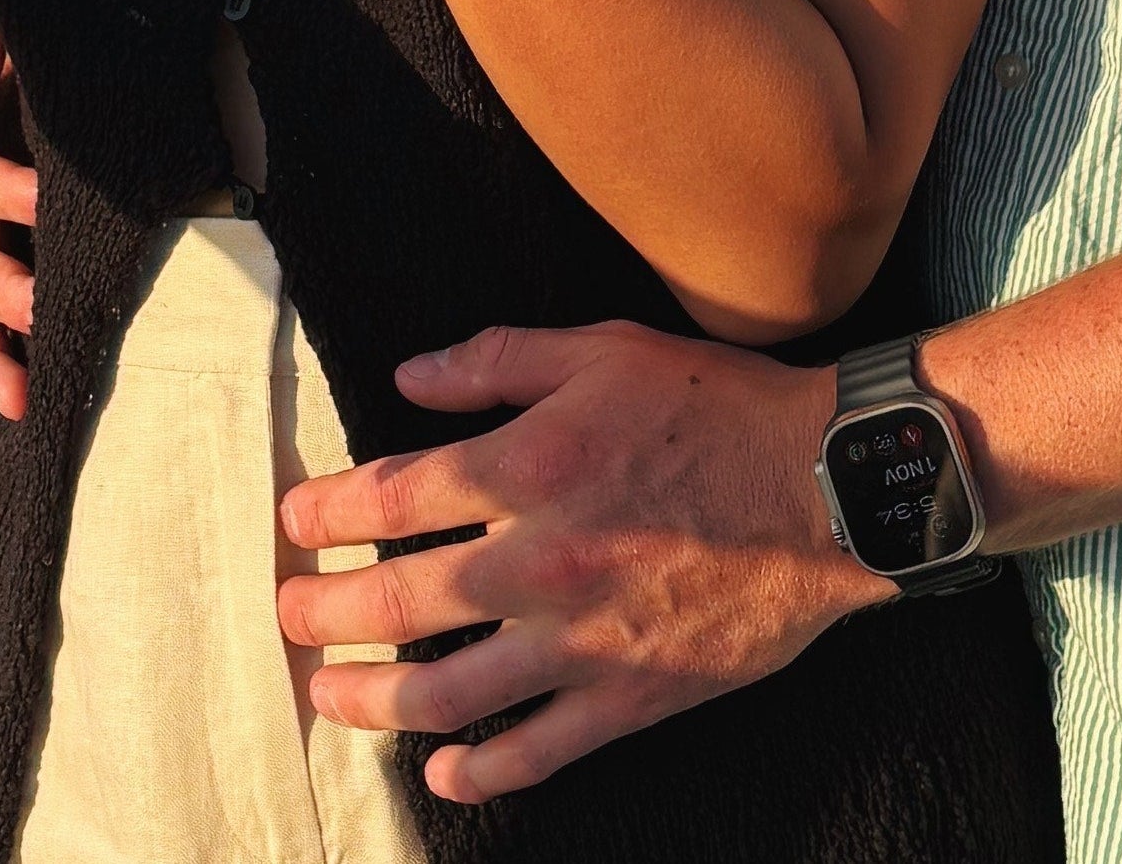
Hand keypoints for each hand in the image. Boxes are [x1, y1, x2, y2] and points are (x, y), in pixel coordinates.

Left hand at [273, 323, 890, 800]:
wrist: (832, 487)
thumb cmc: (720, 408)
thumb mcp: (605, 349)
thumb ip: (498, 359)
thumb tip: (408, 376)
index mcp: (526, 468)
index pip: (387, 499)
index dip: (325, 512)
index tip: (297, 520)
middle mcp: (538, 562)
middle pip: (392, 604)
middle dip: (320, 613)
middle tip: (289, 614)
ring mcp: (582, 640)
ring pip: (444, 693)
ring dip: (370, 700)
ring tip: (331, 696)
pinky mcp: (631, 696)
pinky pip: (537, 751)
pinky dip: (481, 771)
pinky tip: (443, 772)